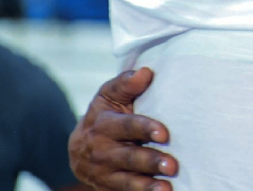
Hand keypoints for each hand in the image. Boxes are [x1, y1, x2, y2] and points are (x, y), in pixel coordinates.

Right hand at [69, 68, 177, 190]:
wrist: (80, 148)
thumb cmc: (105, 116)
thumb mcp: (109, 96)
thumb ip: (126, 84)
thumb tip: (146, 72)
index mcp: (102, 124)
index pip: (126, 126)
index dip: (145, 129)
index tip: (164, 134)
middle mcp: (101, 151)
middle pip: (128, 157)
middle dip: (150, 161)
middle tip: (172, 165)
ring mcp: (103, 173)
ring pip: (126, 181)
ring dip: (147, 185)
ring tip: (166, 188)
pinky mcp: (107, 188)